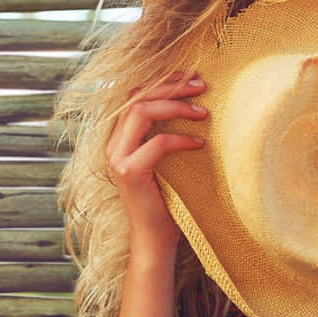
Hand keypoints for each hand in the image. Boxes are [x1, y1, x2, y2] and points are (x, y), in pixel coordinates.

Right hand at [105, 71, 206, 257]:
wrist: (155, 239)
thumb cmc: (167, 201)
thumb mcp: (168, 162)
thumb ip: (168, 136)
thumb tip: (198, 107)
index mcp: (120, 138)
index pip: (136, 95)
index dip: (163, 81)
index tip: (192, 76)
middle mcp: (114, 144)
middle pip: (138, 97)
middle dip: (171, 86)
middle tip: (202, 85)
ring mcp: (118, 158)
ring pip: (142, 112)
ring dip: (176, 106)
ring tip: (204, 111)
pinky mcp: (130, 173)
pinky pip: (158, 144)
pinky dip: (181, 139)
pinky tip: (201, 143)